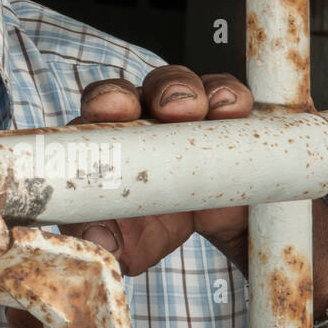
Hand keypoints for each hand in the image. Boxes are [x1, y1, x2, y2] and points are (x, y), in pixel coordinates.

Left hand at [6, 64, 252, 327]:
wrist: (200, 230)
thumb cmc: (147, 224)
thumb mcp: (125, 243)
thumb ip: (104, 241)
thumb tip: (97, 242)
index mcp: (104, 141)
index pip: (95, 109)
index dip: (102, 103)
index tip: (111, 108)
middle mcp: (137, 118)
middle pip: (134, 89)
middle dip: (148, 93)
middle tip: (168, 109)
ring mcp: (180, 111)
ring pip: (177, 84)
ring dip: (187, 90)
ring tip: (199, 109)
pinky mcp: (222, 116)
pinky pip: (224, 95)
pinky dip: (229, 96)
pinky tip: (232, 107)